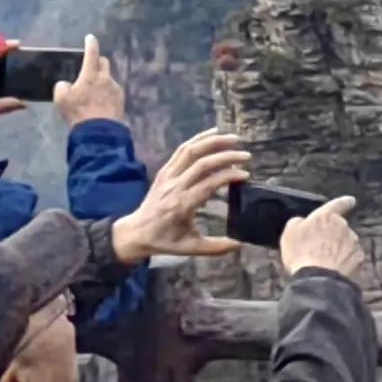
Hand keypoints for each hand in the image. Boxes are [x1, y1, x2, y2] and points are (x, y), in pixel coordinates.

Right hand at [54, 33, 130, 128]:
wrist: (99, 131)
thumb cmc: (79, 112)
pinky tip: (100, 103)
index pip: (91, 53)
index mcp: (91, 75)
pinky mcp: (121, 99)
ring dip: (101, 81)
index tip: (90, 37)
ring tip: (92, 93)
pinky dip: (106, 93)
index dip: (90, 44)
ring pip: (108, 78)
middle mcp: (106, 78)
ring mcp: (115, 88)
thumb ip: (62, 86)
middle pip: (104, 62)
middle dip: (97, 61)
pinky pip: (112, 91)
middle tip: (90, 67)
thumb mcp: (61, 99)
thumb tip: (66, 84)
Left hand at [112, 129, 252, 264]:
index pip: (209, 184)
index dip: (229, 176)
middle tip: (246, 156)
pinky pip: (181, 150)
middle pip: (202, 164)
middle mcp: (174, 187)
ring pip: (190, 151)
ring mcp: (168, 176)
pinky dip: (198, 139)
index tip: (245, 175)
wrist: (135, 233)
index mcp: (182, 205)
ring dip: (213, 142)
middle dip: (226, 156)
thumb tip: (240, 244)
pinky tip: (213, 133)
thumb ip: (216, 247)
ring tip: (234, 139)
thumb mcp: (190, 248)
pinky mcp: (164, 171)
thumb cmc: (164, 241)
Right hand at [281, 196, 370, 287]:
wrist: (318, 279)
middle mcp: (343, 226)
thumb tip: (303, 222)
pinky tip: (334, 270)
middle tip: (319, 249)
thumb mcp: (290, 233)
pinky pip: (351, 257)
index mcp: (326, 216)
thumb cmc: (301, 254)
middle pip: (340, 228)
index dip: (344, 202)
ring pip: (347, 243)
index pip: (338, 204)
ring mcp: (353, 242)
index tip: (350, 201)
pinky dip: (345, 262)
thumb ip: (299, 222)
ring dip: (338, 250)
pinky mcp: (358, 258)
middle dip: (332, 236)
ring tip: (324, 263)